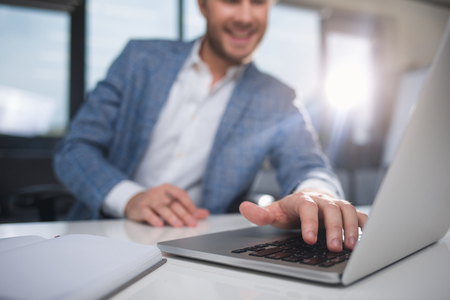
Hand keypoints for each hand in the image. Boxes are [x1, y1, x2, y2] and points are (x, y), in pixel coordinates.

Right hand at [125, 183, 209, 226]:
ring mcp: (149, 199)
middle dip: (184, 214)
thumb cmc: (157, 203)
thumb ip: (188, 209)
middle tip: (191, 223)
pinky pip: (147, 212)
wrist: (135, 203)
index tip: (196, 215)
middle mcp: (159, 192)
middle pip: (173, 202)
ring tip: (179, 225)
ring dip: (171, 216)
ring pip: (161, 207)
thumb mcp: (172, 203)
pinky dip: (153, 218)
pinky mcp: (141, 208)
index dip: (189, 205)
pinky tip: (159, 224)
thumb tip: (205, 214)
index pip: (181, 194)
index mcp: (168, 188)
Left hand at [239, 189, 367, 251]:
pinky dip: (364, 223)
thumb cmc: (291, 209)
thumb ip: (260, 213)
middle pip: (330, 209)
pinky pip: (358, 213)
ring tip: (350, 246)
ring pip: (347, 210)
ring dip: (350, 227)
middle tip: (333, 247)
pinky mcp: (346, 210)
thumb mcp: (274, 211)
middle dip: (333, 228)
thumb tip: (244, 208)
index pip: (306, 207)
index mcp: (301, 200)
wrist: (307, 195)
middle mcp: (321, 200)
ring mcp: (335, 203)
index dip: (309, 222)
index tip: (309, 239)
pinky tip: (366, 235)